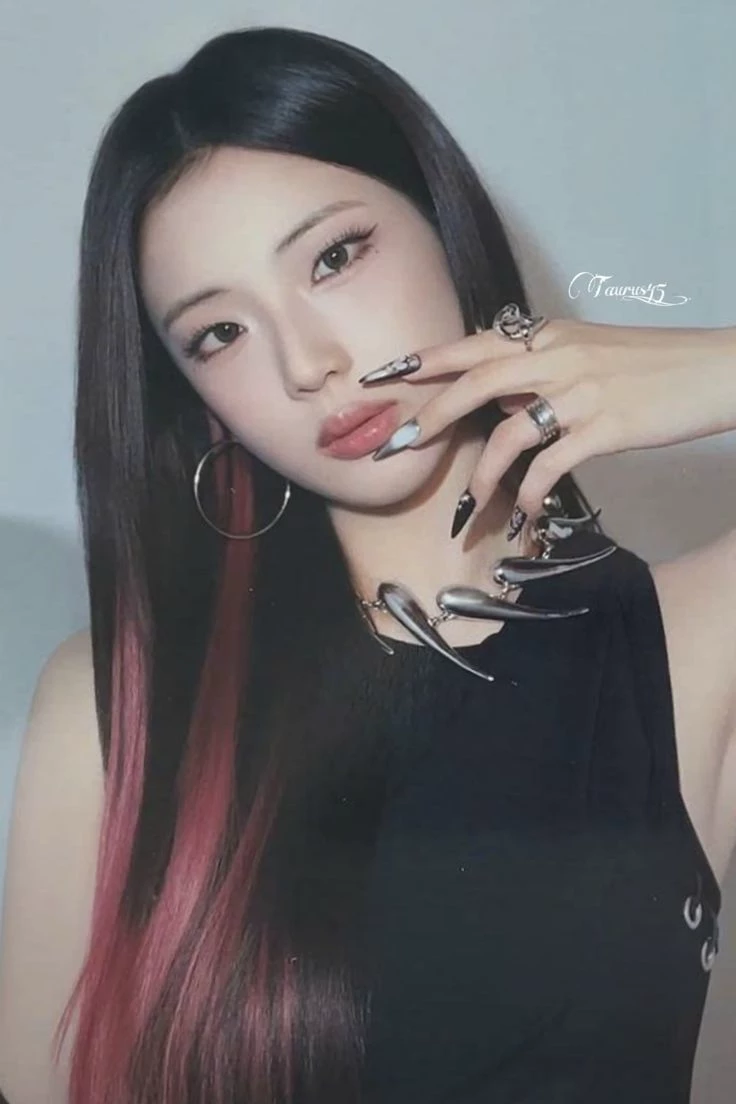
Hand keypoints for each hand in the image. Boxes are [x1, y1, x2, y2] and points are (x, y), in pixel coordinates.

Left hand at [360, 317, 735, 524]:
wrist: (715, 370)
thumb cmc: (652, 365)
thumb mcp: (588, 352)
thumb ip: (539, 371)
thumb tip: (499, 399)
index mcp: (550, 335)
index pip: (474, 344)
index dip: (426, 360)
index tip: (383, 375)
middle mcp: (558, 356)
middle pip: (477, 382)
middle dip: (432, 417)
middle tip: (397, 447)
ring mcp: (582, 391)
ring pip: (509, 432)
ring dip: (481, 475)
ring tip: (465, 509)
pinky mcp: (606, 426)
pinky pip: (551, 466)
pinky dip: (530, 494)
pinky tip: (522, 515)